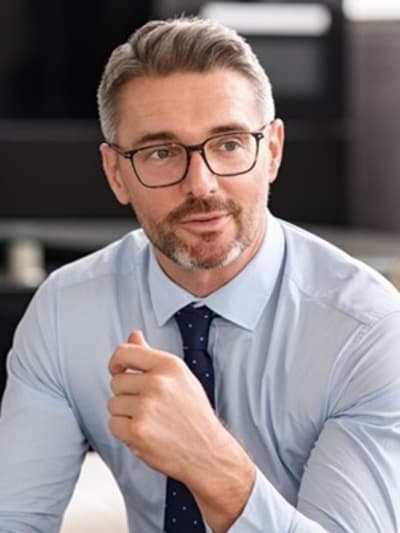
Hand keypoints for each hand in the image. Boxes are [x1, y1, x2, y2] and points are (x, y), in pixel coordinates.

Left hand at [108, 330, 223, 480]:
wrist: (208, 452)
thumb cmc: (194, 414)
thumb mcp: (179, 377)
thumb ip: (151, 356)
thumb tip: (133, 336)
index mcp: (169, 365)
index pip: (125, 352)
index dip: (116, 362)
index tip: (118, 369)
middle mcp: (158, 383)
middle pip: (116, 382)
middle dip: (126, 394)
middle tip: (147, 406)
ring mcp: (147, 407)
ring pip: (113, 404)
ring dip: (125, 414)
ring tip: (150, 420)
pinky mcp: (137, 430)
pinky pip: (113, 424)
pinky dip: (124, 432)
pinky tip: (145, 433)